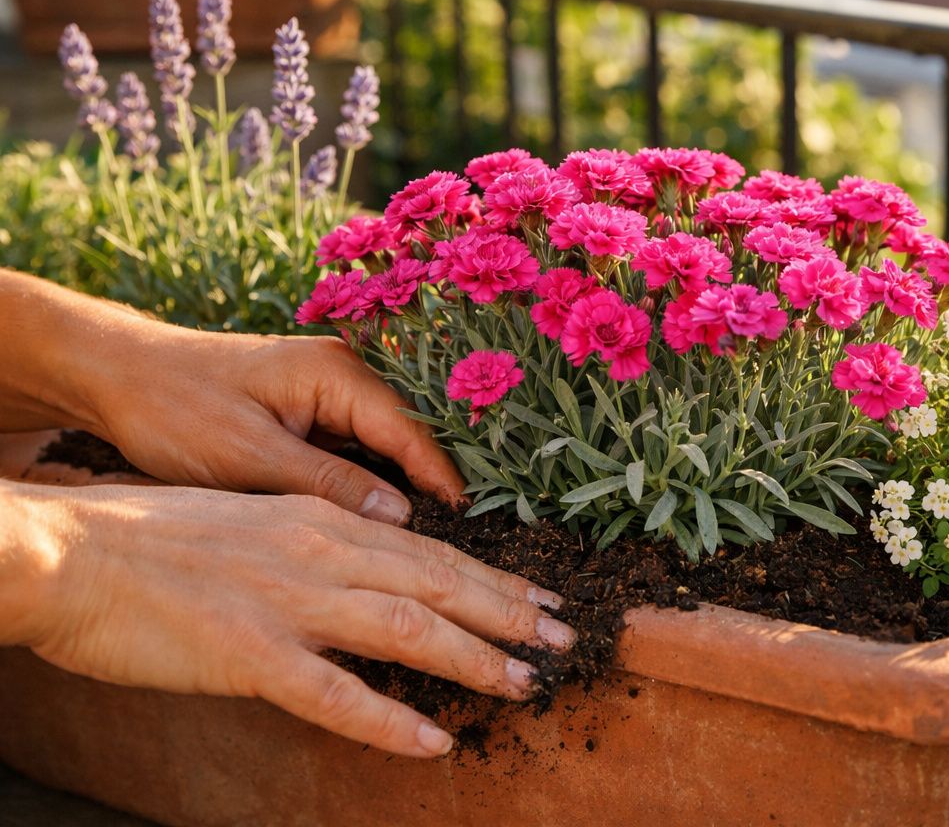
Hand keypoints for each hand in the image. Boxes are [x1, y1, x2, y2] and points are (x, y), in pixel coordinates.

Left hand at [0, 270, 461, 522]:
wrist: (116, 376)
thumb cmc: (173, 409)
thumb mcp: (248, 456)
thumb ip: (329, 485)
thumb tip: (403, 517)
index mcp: (336, 372)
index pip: (412, 430)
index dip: (446, 477)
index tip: (479, 520)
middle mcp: (345, 373)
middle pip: (414, 434)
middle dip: (442, 480)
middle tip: (478, 535)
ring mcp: (331, 390)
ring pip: (391, 444)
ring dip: (413, 483)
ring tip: (449, 532)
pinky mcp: (314, 410)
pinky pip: (363, 448)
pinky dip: (379, 479)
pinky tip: (393, 518)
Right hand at [0, 481, 572, 757]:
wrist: (70, 550)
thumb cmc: (152, 538)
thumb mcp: (254, 520)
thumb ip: (315, 543)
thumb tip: (367, 569)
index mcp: (321, 520)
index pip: (430, 550)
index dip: (492, 578)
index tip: (540, 598)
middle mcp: (319, 552)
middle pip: (438, 583)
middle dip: (507, 614)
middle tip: (563, 640)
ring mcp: (288, 603)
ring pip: (407, 630)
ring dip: (473, 659)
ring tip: (523, 683)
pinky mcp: (249, 654)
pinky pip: (336, 695)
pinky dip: (392, 721)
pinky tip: (434, 743)